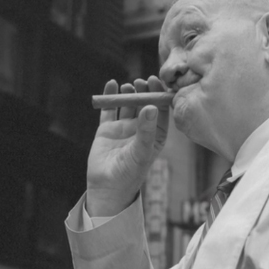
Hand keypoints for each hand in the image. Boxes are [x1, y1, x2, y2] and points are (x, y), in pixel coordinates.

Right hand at [86, 76, 169, 216]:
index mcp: (156, 134)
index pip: (161, 111)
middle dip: (144, 91)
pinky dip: (110, 96)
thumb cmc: (131, 173)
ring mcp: (124, 128)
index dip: (160, 95)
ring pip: (127, 104)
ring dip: (129, 93)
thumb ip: (146, 129)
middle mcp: (141, 129)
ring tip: (128, 86)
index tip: (157, 82)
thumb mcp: (142, 151)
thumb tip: (152, 106)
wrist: (107, 187)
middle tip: (142, 81)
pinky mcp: (107, 129)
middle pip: (145, 104)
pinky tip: (111, 84)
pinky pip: (109, 109)